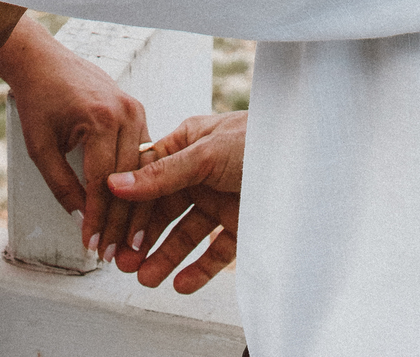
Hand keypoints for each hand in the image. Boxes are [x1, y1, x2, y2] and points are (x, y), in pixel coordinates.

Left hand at [0, 16, 148, 262]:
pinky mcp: (136, 108)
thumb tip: (83, 223)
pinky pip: (143, 151)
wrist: (41, 61)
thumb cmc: (37, 100)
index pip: (104, 183)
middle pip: (129, 180)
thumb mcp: (41, 148)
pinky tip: (133, 207)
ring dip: (136, 206)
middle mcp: (124, 112)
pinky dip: (138, 181)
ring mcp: (134, 108)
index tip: (95, 248)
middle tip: (116, 255)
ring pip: (142, 169)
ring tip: (129, 240)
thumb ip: (62, 186)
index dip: (100, 220)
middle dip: (121, 221)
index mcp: (100, 119)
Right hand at [108, 111, 246, 292]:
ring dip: (164, 256)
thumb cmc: (258, 137)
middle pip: (163, 208)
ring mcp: (220, 199)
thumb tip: (118, 183)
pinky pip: (214, 251)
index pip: (148, 176)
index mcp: (187, 144)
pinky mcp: (240, 224)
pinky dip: (198, 269)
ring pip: (184, 233)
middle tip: (124, 261)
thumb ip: (161, 174)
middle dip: (142, 236)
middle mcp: (200, 173)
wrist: (309, 158)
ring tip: (146, 277)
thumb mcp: (204, 153)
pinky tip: (181, 282)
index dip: (129, 202)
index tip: (110, 228)